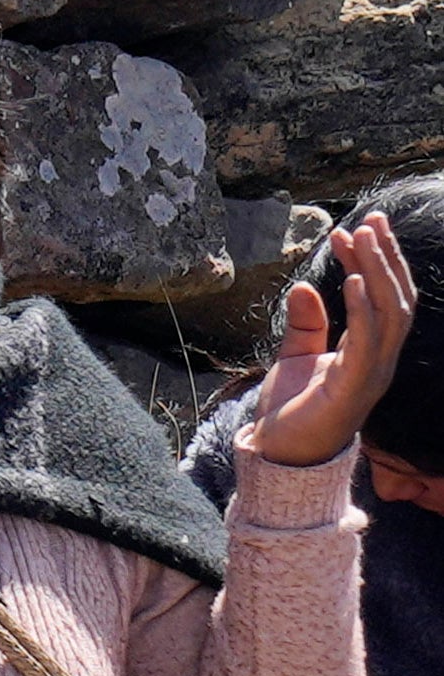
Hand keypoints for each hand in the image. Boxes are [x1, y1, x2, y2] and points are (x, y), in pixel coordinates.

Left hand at [249, 207, 420, 471]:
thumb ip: (305, 324)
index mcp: (370, 352)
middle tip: (371, 219)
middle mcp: (380, 361)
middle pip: (396, 299)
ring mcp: (372, 374)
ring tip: (362, 237)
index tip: (358, 227)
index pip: (383, 298)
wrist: (279, 456)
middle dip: (386, 257)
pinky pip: (368, 342)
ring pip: (389, 314)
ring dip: (377, 272)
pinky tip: (355, 280)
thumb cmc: (291, 411)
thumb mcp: (295, 357)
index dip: (375, 262)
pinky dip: (364, 309)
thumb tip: (304, 286)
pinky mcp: (355, 388)